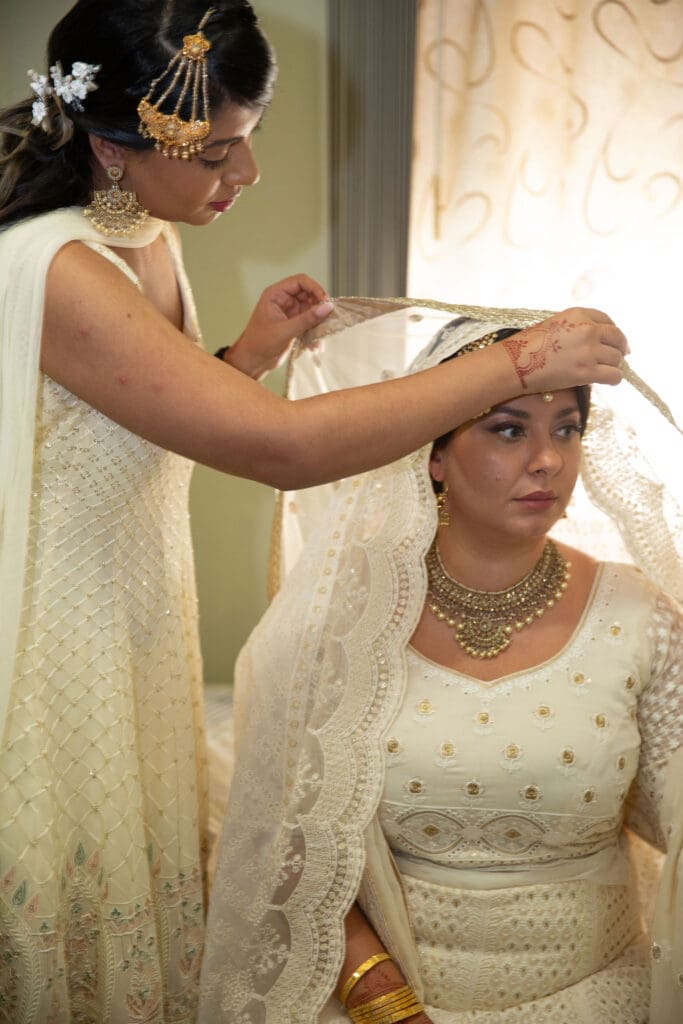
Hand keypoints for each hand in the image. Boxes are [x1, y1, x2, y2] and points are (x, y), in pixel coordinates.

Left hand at [226, 274, 333, 378]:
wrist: (253, 361)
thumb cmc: (260, 343)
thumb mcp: (285, 330)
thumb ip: (307, 319)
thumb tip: (326, 307)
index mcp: (275, 294)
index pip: (300, 281)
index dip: (314, 288)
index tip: (324, 301)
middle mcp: (283, 300)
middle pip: (308, 294)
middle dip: (319, 305)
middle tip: (327, 317)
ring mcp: (290, 312)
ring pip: (311, 308)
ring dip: (318, 320)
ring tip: (321, 332)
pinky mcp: (294, 324)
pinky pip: (310, 322)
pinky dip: (315, 330)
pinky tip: (314, 343)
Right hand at [499, 307, 627, 391]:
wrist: (514, 364)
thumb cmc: (527, 347)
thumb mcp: (554, 325)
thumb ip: (575, 328)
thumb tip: (594, 342)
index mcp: (578, 315)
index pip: (607, 320)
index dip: (614, 332)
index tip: (616, 341)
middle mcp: (587, 330)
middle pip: (617, 338)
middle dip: (620, 348)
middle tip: (620, 357)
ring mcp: (588, 351)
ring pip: (616, 358)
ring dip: (614, 365)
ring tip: (608, 371)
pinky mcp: (586, 372)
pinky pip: (614, 375)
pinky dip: (614, 379)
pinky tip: (610, 381)